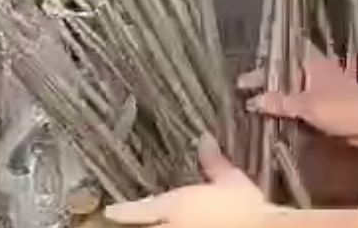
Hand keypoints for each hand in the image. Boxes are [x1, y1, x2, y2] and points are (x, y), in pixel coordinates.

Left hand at [103, 135, 273, 227]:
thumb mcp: (232, 181)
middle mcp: (173, 227)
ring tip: (148, 227)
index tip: (110, 211)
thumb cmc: (246, 208)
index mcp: (177, 205)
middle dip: (136, 225)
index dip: (123, 211)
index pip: (141, 209)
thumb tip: (205, 140)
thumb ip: (215, 163)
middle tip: (122, 223)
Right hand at [240, 43, 357, 147]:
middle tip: (244, 95)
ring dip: (277, 98)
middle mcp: (314, 71)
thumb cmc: (341, 106)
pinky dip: (289, 109)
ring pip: (293, 90)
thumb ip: (280, 102)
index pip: (279, 60)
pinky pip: (301, 104)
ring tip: (255, 107)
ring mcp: (321, 87)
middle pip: (285, 74)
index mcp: (310, 62)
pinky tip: (276, 119)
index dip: (260, 69)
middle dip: (266, 84)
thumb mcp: (306, 105)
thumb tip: (254, 101)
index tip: (242, 81)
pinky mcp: (326, 104)